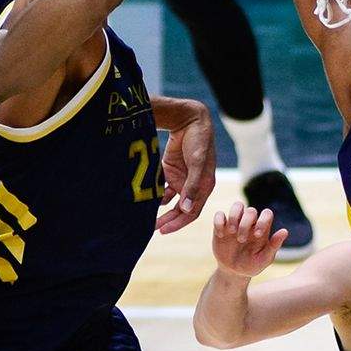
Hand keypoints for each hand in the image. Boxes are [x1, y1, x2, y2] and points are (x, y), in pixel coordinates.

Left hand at [156, 102, 216, 233]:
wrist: (190, 120)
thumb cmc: (199, 140)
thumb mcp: (197, 162)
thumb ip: (192, 185)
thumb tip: (186, 209)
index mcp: (204, 186)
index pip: (191, 212)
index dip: (178, 223)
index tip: (164, 230)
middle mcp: (193, 186)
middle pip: (180, 210)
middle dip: (168, 220)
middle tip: (152, 229)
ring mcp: (181, 179)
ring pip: (171, 201)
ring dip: (161, 210)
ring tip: (146, 219)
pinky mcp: (171, 171)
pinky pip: (163, 188)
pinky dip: (156, 195)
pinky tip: (146, 201)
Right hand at [211, 201, 287, 277]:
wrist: (234, 272)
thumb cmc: (252, 265)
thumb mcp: (264, 259)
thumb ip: (274, 245)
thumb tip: (285, 231)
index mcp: (262, 229)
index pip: (267, 213)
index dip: (263, 220)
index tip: (257, 235)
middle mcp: (250, 223)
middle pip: (251, 210)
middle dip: (246, 224)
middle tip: (241, 240)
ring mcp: (235, 223)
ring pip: (237, 205)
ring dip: (234, 216)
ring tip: (231, 232)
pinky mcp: (221, 226)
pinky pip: (220, 214)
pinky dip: (219, 222)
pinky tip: (220, 235)